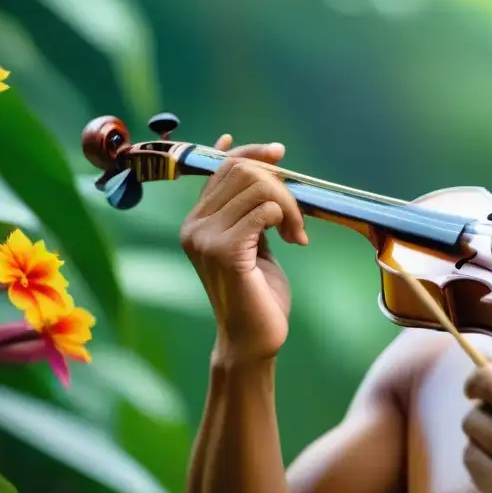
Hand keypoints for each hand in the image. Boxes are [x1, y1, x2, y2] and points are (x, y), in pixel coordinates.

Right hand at [180, 134, 306, 361]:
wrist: (253, 339)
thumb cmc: (258, 292)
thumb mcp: (254, 241)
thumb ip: (252, 208)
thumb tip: (265, 163)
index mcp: (197, 220)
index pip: (222, 166)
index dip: (252, 152)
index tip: (279, 152)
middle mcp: (193, 226)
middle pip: (242, 171)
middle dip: (282, 185)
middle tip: (298, 219)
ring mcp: (204, 238)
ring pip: (257, 187)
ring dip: (290, 206)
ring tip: (298, 233)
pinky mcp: (224, 252)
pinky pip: (264, 211)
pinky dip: (286, 219)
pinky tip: (293, 241)